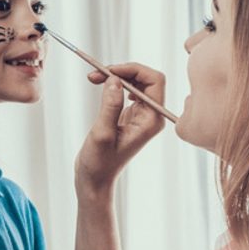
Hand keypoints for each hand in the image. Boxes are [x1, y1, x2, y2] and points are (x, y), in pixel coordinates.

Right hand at [76, 63, 165, 196]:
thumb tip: (115, 80)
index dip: (134, 70)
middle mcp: (151, 116)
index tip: (109, 71)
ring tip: (93, 77)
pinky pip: (127, 91)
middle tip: (96, 73)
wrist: (95, 179)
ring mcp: (141, 116)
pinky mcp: (130, 115)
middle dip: (122, 71)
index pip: (155, 81)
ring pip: (136, 82)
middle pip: (146, 79)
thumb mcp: (102, 134)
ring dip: (116, 75)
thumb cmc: (99, 163)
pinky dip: (113, 84)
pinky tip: (99, 85)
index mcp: (151, 121)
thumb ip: (110, 106)